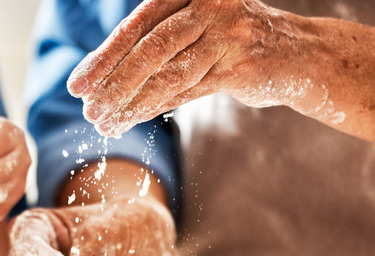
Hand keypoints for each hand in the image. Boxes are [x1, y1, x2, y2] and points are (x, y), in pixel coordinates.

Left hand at [67, 0, 326, 136]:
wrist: (297, 55)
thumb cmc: (231, 42)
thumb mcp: (191, 31)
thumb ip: (152, 45)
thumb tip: (98, 79)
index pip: (136, 26)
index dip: (103, 58)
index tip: (77, 86)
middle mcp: (209, 3)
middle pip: (148, 49)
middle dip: (112, 84)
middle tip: (87, 111)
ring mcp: (228, 32)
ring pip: (167, 74)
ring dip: (130, 103)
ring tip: (104, 124)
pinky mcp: (242, 64)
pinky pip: (189, 91)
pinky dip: (156, 108)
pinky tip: (132, 121)